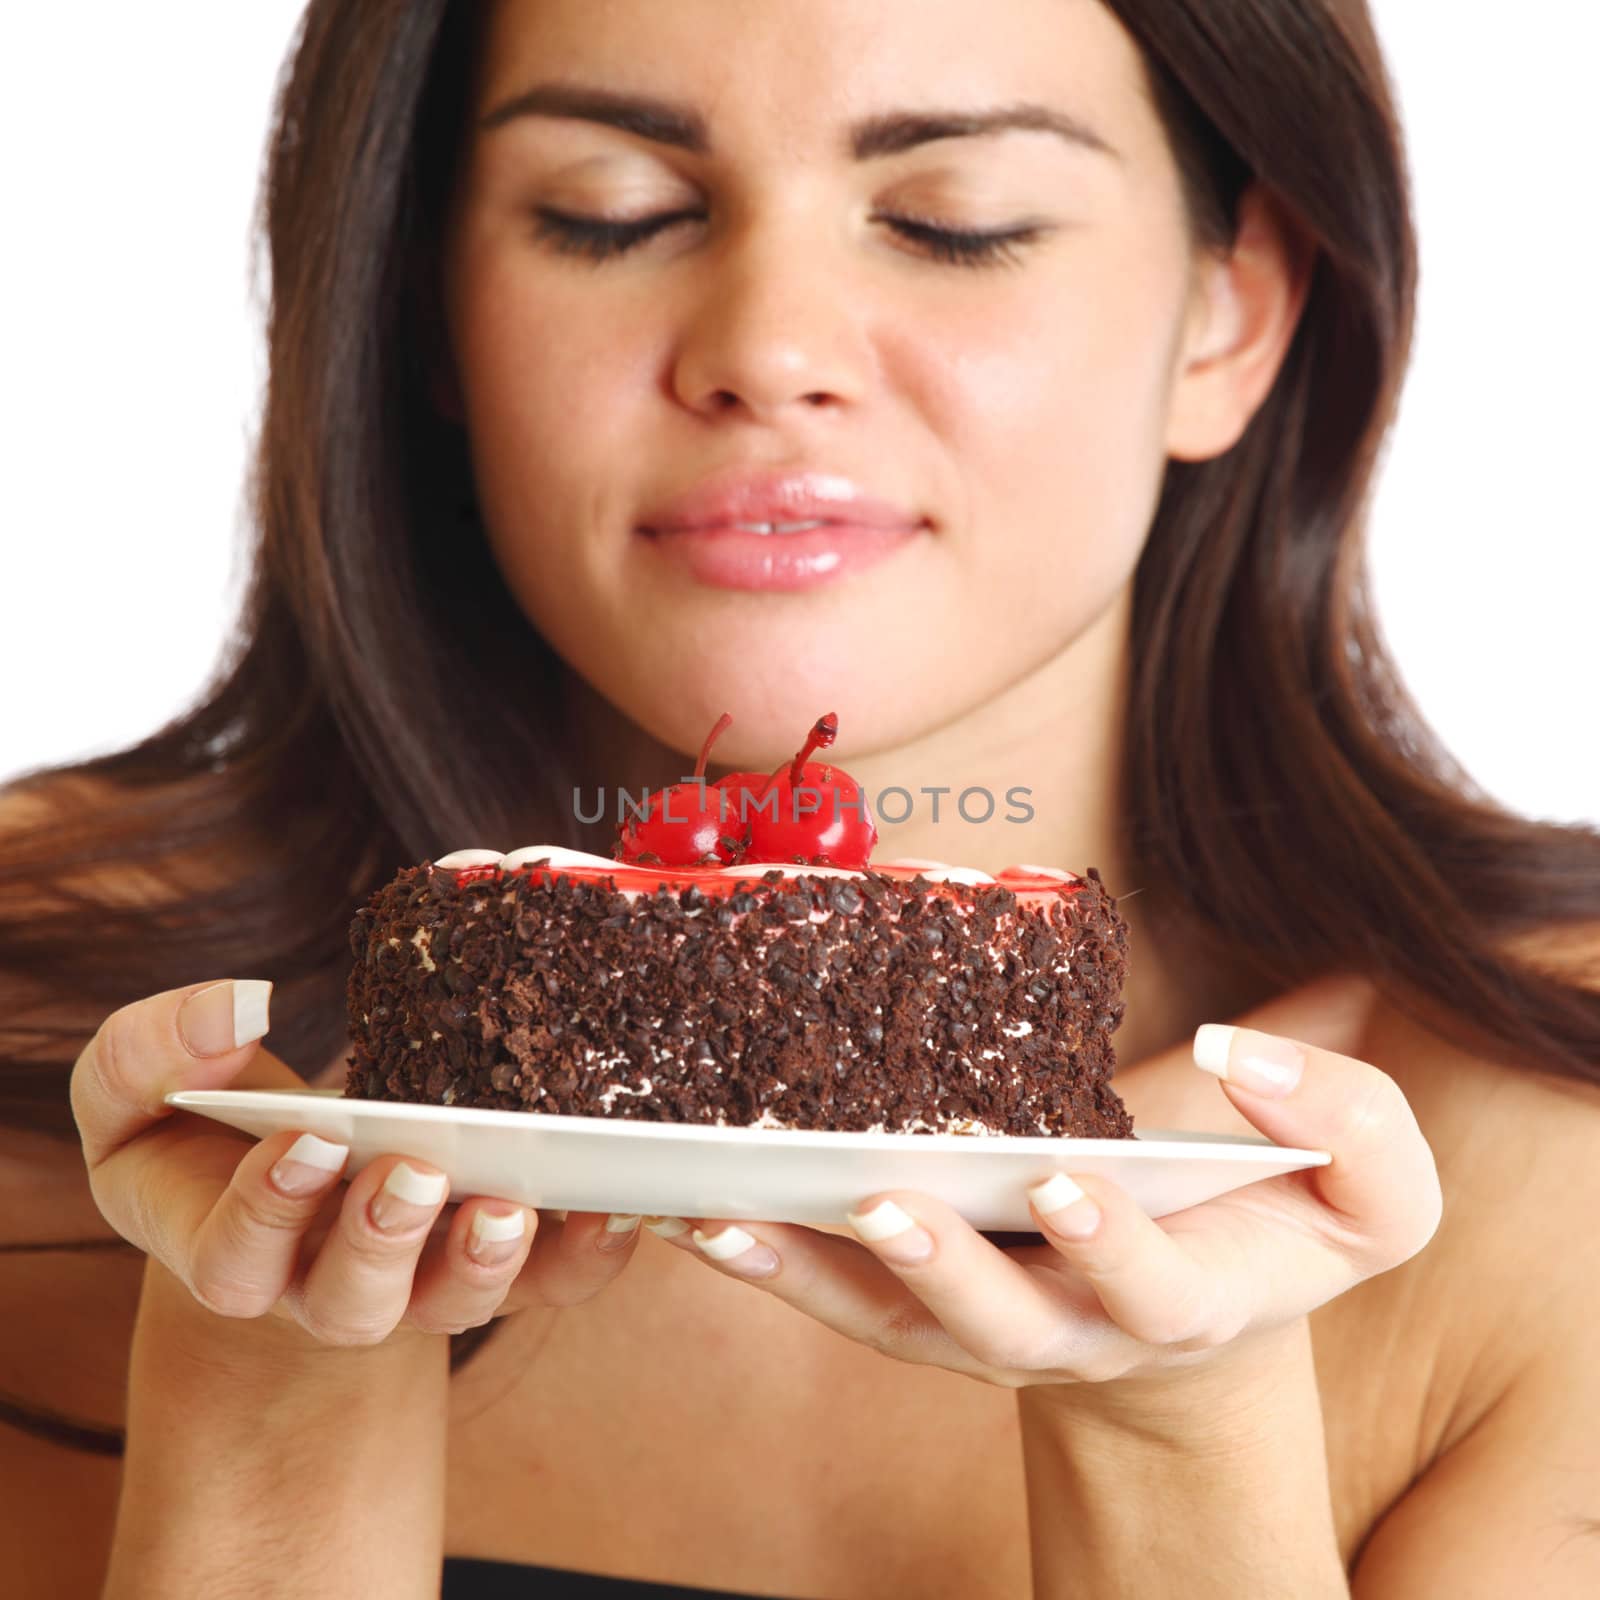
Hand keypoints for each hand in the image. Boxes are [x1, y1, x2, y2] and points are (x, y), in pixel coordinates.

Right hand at [70, 979, 640, 1349]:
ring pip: (453, 1304)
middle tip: (413, 1173)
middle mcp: (326, 1285)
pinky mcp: (498, 1263)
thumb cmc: (200, 1124)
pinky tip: (612, 1207)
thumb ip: (153, 1050)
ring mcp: (418, 1281)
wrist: (286, 1158)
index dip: (268, 1210)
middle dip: (383, 1240)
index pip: (237, 1260)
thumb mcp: (140, 1085)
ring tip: (507, 1205)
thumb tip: (237, 1004)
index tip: (306, 1137)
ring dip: (483, 1258)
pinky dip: (586, 1255)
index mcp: (233, 1249)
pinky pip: (551, 1282)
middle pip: (352, 1302)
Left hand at [653, 976, 1442, 1394]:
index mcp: (1186, 1303)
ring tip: (733, 1207)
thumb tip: (1254, 1054)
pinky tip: (696, 1209)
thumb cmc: (1266, 1222)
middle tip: (887, 1200)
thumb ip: (1351, 1124)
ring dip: (812, 1264)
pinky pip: (834, 1295)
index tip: (1069, 1177)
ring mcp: (981, 1333)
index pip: (1153, 1292)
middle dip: (947, 1270)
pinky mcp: (915, 1310)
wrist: (1194, 1305)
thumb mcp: (1366, 1192)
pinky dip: (767, 1257)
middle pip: (1002, 1326)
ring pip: (891, 1320)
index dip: (1113, 1243)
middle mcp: (1073, 1335)